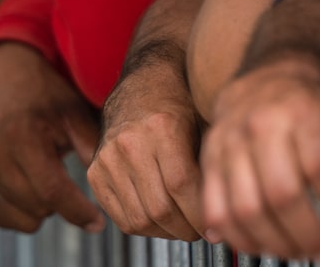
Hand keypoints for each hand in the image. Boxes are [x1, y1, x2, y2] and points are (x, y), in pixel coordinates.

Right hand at [0, 42, 105, 232]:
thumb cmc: (39, 92)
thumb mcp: (71, 110)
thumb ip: (91, 147)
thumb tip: (110, 185)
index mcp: (20, 136)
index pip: (52, 191)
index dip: (79, 212)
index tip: (98, 222)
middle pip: (39, 208)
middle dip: (62, 204)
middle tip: (69, 182)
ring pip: (21, 219)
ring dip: (41, 208)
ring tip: (43, 175)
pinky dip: (18, 209)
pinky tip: (25, 183)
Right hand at [88, 63, 203, 239]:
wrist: (142, 86)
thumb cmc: (178, 105)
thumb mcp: (203, 125)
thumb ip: (211, 167)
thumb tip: (225, 213)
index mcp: (161, 127)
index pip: (182, 186)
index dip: (202, 215)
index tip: (215, 227)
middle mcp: (130, 142)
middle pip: (160, 208)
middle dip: (187, 229)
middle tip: (201, 230)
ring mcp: (108, 158)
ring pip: (140, 219)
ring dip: (166, 233)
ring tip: (182, 226)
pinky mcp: (94, 172)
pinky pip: (120, 217)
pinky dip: (144, 228)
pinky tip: (160, 220)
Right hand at [200, 57, 319, 261]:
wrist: (262, 82)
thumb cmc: (304, 108)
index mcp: (299, 110)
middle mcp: (259, 125)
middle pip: (282, 194)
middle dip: (309, 235)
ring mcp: (227, 144)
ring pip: (246, 209)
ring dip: (275, 244)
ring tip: (297, 251)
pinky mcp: (208, 161)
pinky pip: (214, 210)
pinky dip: (237, 238)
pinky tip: (260, 245)